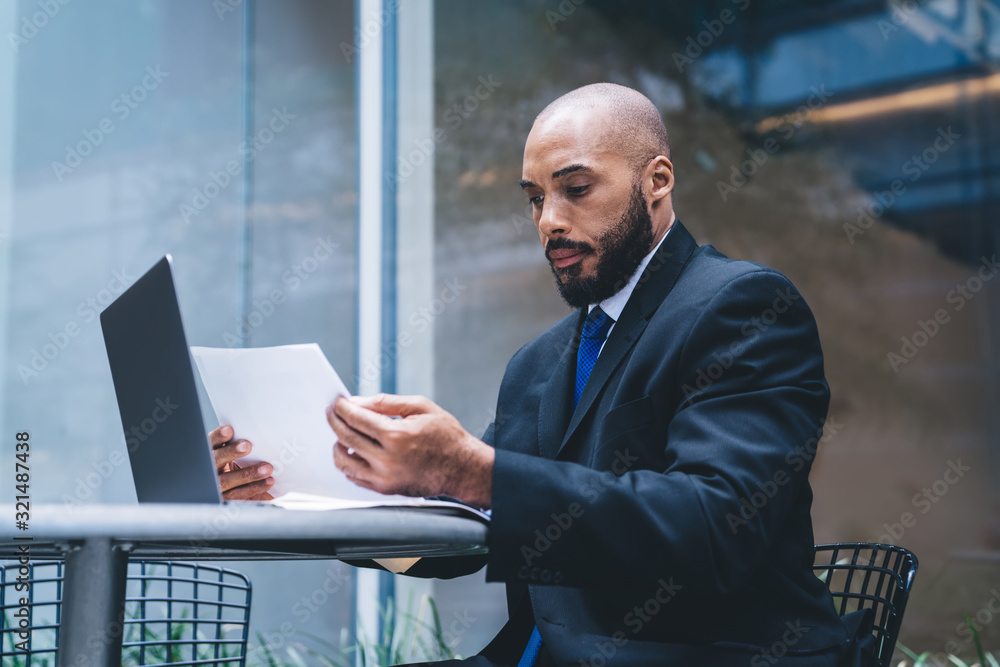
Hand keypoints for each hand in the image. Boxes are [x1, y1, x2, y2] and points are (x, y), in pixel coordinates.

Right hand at [209, 424, 274, 500]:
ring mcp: (215, 488)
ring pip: (227, 481)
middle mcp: (208, 472)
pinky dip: (254, 488)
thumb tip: (254, 432)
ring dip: (248, 474)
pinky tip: (268, 481)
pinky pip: (238, 495)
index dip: (217, 437)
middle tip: (247, 446)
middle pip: (215, 461)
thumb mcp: (233, 457)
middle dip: (230, 453)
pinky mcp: (224, 501)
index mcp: (210, 456)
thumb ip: (238, 446)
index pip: (210, 444)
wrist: (235, 493)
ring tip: (267, 468)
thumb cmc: (237, 468)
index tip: (229, 430)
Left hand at [327, 394, 493, 507]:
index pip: (356, 418)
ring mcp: (384, 477)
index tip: (337, 402)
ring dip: (337, 443)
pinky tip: (353, 451)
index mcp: (396, 435)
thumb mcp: (421, 407)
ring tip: (342, 433)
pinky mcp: (384, 489)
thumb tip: (358, 402)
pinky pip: (354, 476)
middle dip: (334, 421)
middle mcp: (387, 459)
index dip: (342, 407)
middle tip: (332, 412)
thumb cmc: (446, 437)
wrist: (462, 468)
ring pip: (344, 460)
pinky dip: (348, 462)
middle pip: (345, 437)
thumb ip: (386, 403)